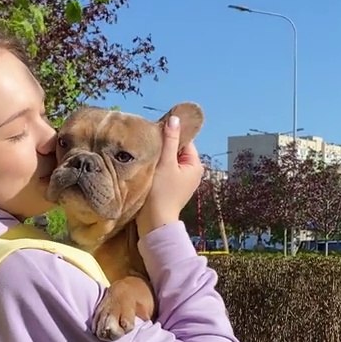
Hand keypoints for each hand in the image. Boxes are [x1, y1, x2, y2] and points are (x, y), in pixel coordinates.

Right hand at [137, 115, 203, 234]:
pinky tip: (146, 166)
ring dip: (157, 157)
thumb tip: (175, 118)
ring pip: (168, 160)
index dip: (171, 135)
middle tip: (148, 144)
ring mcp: (181, 181)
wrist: (154, 222)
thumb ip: (170, 140)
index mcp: (195, 165)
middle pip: (176, 150)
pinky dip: (156, 167)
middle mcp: (191, 172)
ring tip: (146, 154)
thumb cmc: (162, 192)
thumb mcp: (166, 162)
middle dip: (163, 146)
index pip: (184, 141)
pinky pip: (164, 171)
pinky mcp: (170, 188)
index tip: (155, 132)